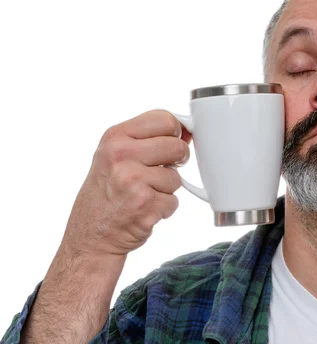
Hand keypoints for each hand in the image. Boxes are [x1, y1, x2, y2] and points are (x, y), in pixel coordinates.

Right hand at [62, 110, 190, 257]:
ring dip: (166, 190)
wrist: (90, 237)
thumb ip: (147, 140)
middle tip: (158, 173)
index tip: (171, 141)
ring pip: (177, 177)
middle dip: (175, 162)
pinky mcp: (145, 204)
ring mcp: (133, 180)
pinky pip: (174, 201)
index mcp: (114, 137)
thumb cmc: (105, 195)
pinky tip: (144, 209)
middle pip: (177, 147)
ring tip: (143, 194)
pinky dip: (164, 209)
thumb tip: (187, 131)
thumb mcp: (114, 156)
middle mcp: (121, 155)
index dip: (175, 132)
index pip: (164, 119)